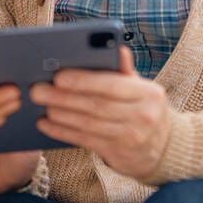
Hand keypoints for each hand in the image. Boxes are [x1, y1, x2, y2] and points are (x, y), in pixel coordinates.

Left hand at [30, 46, 170, 178]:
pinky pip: (85, 140)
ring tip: (41, 105)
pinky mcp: (119, 154)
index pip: (112, 85)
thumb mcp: (141, 89)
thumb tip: (118, 48)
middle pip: (97, 105)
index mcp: (148, 93)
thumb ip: (124, 71)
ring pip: (89, 124)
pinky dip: (63, 132)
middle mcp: (143, 116)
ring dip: (61, 115)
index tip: (59, 76)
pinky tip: (46, 124)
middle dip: (64, 97)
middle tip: (38, 90)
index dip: (84, 81)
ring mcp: (132, 137)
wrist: (164, 148)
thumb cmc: (143, 109)